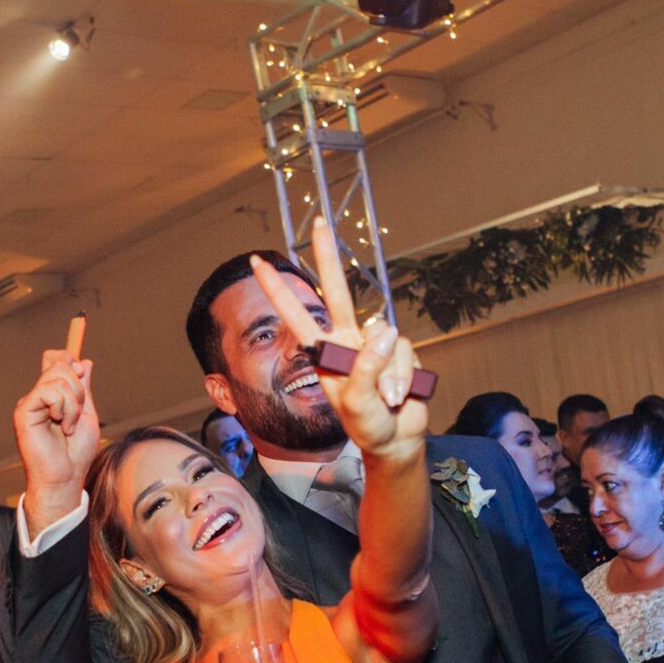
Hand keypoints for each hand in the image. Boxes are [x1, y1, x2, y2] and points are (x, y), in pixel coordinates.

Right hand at [14, 349, 100, 524]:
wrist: (67, 476)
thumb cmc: (76, 453)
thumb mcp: (87, 414)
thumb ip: (83, 388)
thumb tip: (84, 362)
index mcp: (52, 396)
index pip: (54, 361)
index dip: (67, 358)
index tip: (81, 370)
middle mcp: (38, 397)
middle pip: (58, 365)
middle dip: (78, 387)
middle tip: (77, 413)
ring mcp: (30, 403)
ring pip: (56, 378)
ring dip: (73, 403)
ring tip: (69, 426)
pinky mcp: (24, 411)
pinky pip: (47, 392)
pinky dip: (63, 407)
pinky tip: (62, 425)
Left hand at [251, 217, 427, 461]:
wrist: (396, 440)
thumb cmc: (367, 426)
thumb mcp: (357, 403)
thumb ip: (367, 368)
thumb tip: (383, 330)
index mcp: (325, 352)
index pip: (296, 315)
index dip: (278, 290)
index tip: (258, 263)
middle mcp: (348, 341)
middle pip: (338, 291)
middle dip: (328, 256)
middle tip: (319, 222)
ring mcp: (375, 344)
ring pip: (385, 338)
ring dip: (388, 375)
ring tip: (385, 400)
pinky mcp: (400, 351)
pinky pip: (405, 351)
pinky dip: (404, 377)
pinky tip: (401, 395)